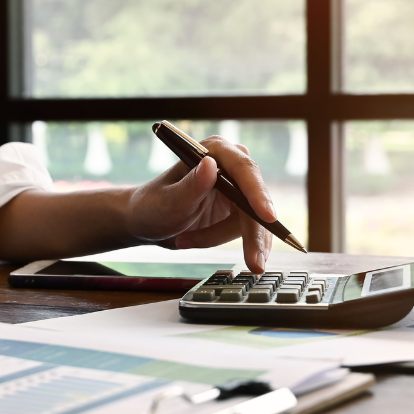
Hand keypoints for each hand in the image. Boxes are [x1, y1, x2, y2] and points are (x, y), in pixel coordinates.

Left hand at [123, 135, 276, 271]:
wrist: (146, 222)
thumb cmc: (152, 206)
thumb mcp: (168, 200)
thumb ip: (191, 185)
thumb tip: (210, 165)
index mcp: (213, 151)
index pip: (243, 170)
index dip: (257, 193)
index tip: (267, 216)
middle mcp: (230, 165)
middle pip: (255, 200)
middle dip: (253, 233)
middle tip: (254, 263)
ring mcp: (237, 188)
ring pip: (252, 220)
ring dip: (220, 237)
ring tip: (186, 240)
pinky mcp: (238, 209)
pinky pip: (248, 231)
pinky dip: (227, 243)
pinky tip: (198, 242)